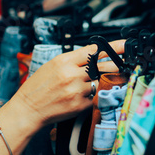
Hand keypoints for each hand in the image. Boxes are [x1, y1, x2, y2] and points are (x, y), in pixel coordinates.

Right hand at [9, 40, 124, 129]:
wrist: (28, 109)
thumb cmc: (38, 87)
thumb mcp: (53, 65)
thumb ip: (74, 60)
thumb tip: (94, 55)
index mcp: (64, 61)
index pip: (94, 50)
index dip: (113, 47)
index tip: (125, 45)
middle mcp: (72, 74)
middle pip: (104, 66)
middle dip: (117, 64)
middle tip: (126, 62)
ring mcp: (77, 90)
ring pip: (100, 82)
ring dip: (102, 82)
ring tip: (94, 82)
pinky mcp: (80, 105)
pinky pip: (94, 97)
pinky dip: (93, 96)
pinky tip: (82, 96)